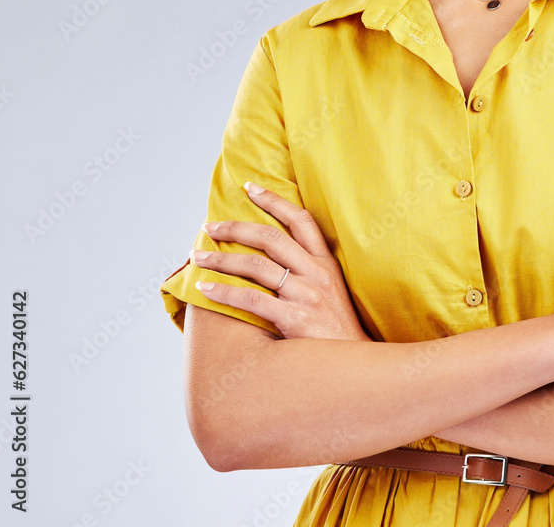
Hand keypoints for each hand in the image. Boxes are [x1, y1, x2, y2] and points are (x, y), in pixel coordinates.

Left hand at [192, 182, 370, 341]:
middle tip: (210, 226)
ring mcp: (307, 296)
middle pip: (272, 238)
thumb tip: (270, 257)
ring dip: (222, 259)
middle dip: (236, 228)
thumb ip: (308, 272)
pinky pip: (252, 300)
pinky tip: (205, 289)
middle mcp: (317, 274)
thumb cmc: (336, 331)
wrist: (355, 365)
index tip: (250, 188)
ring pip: (257, 266)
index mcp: (327, 263)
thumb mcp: (331, 292)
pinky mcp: (295, 320)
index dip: (275, 201)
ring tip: (198, 257)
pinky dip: (224, 292)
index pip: (301, 220)